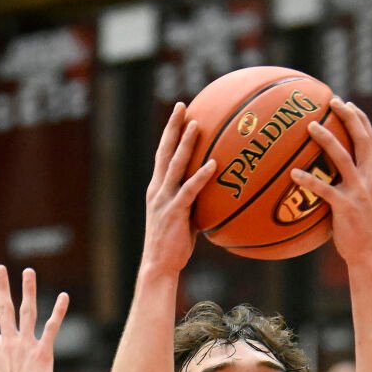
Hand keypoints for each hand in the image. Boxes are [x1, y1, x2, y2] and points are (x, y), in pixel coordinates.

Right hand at [0, 266, 67, 371]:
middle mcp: (9, 342)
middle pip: (4, 308)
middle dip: (1, 287)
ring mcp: (26, 345)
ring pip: (27, 311)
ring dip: (28, 290)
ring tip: (28, 271)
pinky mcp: (43, 353)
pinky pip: (52, 327)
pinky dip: (59, 312)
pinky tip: (65, 296)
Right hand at [140, 103, 214, 277]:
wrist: (159, 265)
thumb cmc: (174, 245)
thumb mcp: (183, 218)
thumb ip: (193, 201)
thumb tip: (213, 193)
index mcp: (158, 188)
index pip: (163, 154)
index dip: (170, 132)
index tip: (180, 113)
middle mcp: (158, 189)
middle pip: (165, 151)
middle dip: (173, 127)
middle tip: (183, 106)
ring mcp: (164, 200)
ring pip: (175, 165)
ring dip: (186, 144)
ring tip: (197, 125)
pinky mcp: (174, 212)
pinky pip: (189, 190)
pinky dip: (200, 176)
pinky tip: (212, 164)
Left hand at [291, 100, 371, 267]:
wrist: (370, 254)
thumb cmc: (362, 231)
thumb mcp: (365, 202)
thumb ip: (354, 185)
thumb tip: (331, 175)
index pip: (371, 140)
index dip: (360, 120)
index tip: (348, 104)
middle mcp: (371, 178)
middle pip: (362, 139)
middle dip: (348, 117)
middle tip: (332, 101)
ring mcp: (359, 192)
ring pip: (342, 157)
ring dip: (326, 138)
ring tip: (310, 126)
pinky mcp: (346, 207)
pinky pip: (324, 189)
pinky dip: (308, 180)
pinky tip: (293, 174)